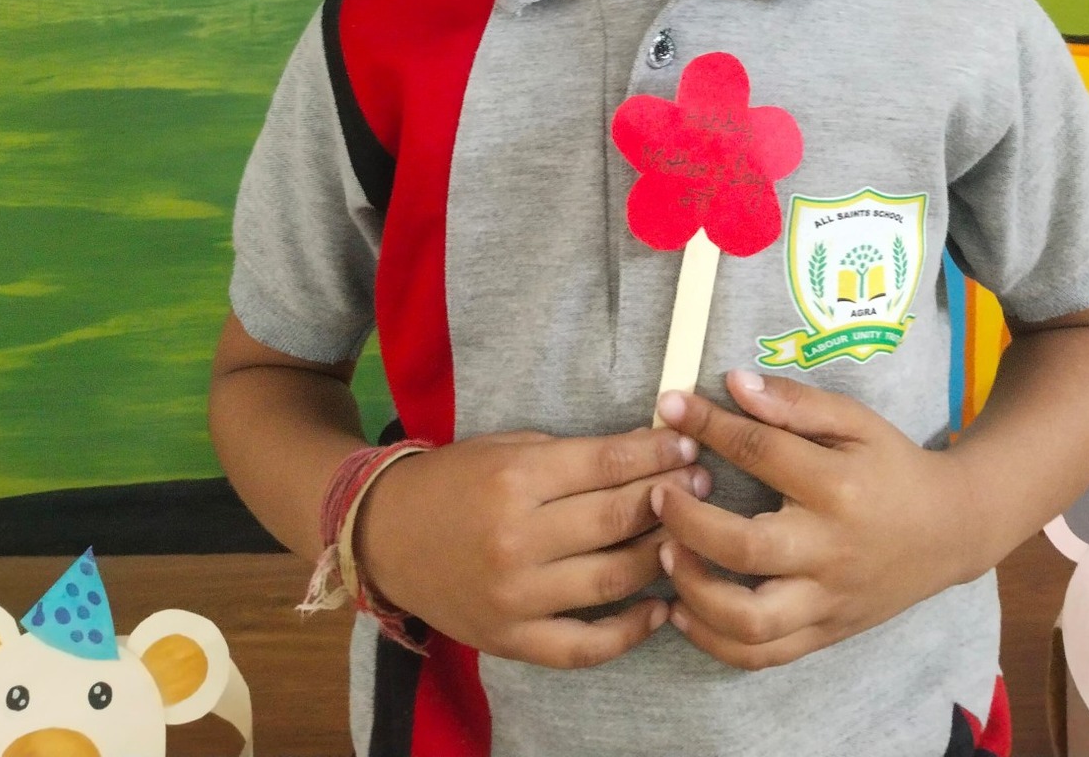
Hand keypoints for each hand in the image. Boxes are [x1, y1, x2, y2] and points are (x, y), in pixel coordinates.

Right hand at [358, 426, 710, 666]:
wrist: (386, 535)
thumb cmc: (454, 480)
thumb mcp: (507, 447)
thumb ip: (571, 455)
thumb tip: (646, 453)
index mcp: (514, 479)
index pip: (606, 464)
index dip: (655, 452)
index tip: (688, 442)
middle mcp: (517, 538)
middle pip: (617, 518)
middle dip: (670, 495)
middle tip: (702, 481)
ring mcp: (516, 596)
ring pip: (612, 579)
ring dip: (662, 555)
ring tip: (693, 536)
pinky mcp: (512, 639)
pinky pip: (583, 645)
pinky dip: (628, 632)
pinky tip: (659, 609)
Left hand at [652, 369, 970, 668]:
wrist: (949, 531)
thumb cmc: (892, 466)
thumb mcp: (855, 420)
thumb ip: (794, 402)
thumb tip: (733, 383)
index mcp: (838, 487)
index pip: (762, 453)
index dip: (710, 425)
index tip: (671, 405)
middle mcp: (831, 551)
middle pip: (747, 549)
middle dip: (688, 522)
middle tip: (656, 493)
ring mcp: (827, 600)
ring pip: (750, 622)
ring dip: (695, 592)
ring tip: (664, 554)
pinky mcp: (824, 634)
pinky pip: (762, 656)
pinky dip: (714, 642)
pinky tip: (682, 610)